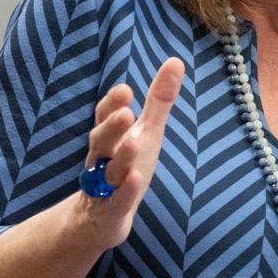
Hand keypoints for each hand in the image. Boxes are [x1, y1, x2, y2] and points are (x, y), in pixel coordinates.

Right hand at [75, 57, 183, 251]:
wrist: (101, 217)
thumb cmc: (126, 164)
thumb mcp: (146, 130)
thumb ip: (158, 99)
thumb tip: (176, 60)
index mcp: (110, 136)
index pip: (104, 117)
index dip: (112, 104)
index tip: (125, 90)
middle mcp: (103, 158)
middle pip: (102, 140)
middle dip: (112, 126)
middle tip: (126, 112)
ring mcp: (105, 185)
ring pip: (109, 171)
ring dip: (121, 157)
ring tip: (133, 143)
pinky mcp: (112, 210)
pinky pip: (117, 200)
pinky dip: (125, 191)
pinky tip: (134, 179)